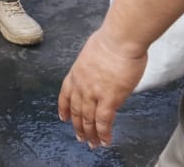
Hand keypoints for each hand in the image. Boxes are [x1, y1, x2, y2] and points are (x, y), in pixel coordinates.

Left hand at [58, 29, 147, 147]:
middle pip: (77, 110)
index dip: (64, 107)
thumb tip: (99, 69)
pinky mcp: (109, 99)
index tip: (63, 117)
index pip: (66, 94)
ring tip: (93, 144)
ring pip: (88, 119)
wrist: (120, 40)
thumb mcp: (92, 51)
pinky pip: (104, 121)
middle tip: (80, 137)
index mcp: (76, 72)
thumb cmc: (111, 40)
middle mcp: (81, 85)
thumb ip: (93, 65)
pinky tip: (105, 141)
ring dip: (90, 134)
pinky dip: (104, 133)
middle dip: (78, 126)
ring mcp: (93, 93)